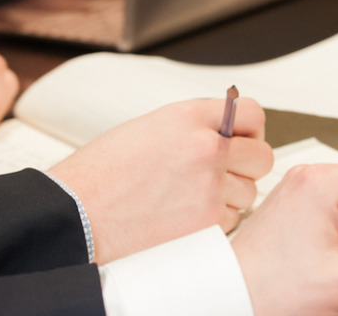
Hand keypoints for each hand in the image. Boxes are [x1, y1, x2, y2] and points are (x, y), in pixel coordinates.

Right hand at [48, 98, 272, 264]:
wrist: (75, 214)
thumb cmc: (101, 175)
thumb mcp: (148, 129)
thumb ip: (193, 128)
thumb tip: (228, 133)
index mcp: (189, 117)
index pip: (252, 114)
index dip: (251, 130)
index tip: (242, 142)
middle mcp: (206, 147)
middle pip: (262, 156)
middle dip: (246, 168)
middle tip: (223, 177)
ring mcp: (210, 185)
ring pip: (249, 193)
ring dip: (230, 198)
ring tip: (191, 200)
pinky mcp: (207, 221)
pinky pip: (233, 221)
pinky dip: (215, 223)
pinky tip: (183, 219)